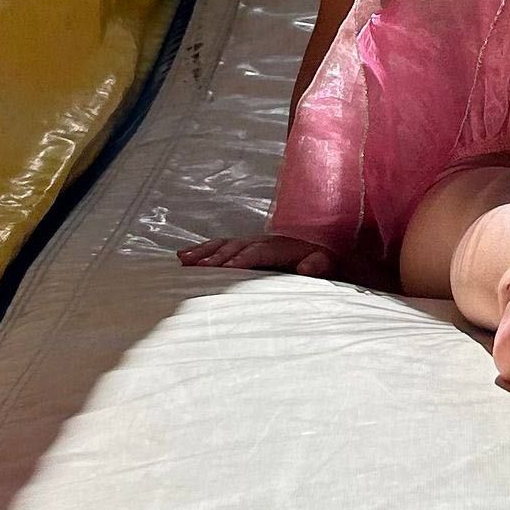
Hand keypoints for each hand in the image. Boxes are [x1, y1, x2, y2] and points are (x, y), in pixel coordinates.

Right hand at [178, 234, 335, 275]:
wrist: (323, 246)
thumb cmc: (322, 260)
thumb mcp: (327, 262)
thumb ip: (318, 264)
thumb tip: (307, 267)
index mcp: (281, 247)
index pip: (257, 252)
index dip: (241, 259)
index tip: (226, 268)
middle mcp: (262, 241)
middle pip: (235, 246)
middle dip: (215, 256)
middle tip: (197, 267)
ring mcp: (251, 242)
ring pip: (223, 244)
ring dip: (203, 251)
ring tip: (183, 260)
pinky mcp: (244, 246)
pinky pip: (220, 246)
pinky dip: (202, 249)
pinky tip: (184, 255)